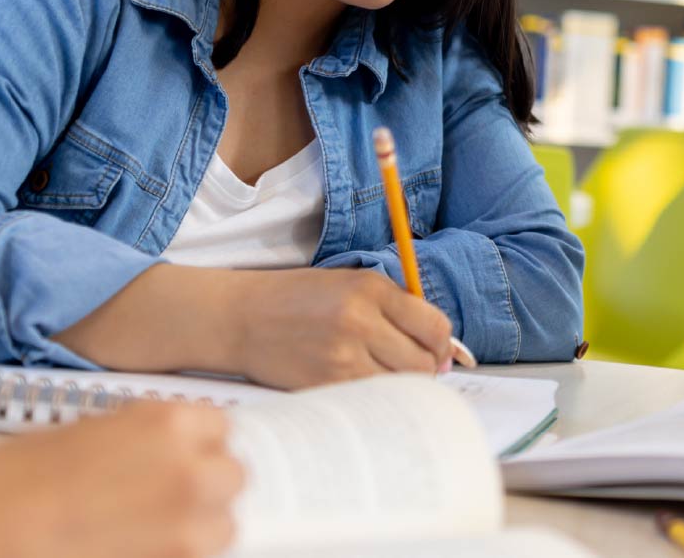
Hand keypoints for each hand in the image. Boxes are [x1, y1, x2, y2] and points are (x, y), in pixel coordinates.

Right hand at [0, 401, 242, 557]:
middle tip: (163, 497)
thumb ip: (140, 443)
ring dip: (198, 528)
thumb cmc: (12, 485)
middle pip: (232, 476)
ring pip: (225, 527)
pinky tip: (138, 550)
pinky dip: (175, 555)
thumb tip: (160, 459)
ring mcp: (188, 529)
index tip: (183, 455)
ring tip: (150, 532)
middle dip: (204, 486)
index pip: (220, 427)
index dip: (196, 444)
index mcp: (168, 424)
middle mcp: (189, 472)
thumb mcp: (87, 436)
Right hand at [226, 267, 454, 387]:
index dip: (443, 345)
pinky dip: (373, 396)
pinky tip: (360, 383)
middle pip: (423, 362)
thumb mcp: (349, 284)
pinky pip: (370, 399)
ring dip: (400, 384)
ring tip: (382, 373)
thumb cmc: (296, 299)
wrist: (240, 317)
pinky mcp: (326, 384)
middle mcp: (360, 321)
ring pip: (400, 385)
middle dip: (426, 368)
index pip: (433, 326)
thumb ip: (394, 307)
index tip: (439, 352)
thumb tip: (442, 348)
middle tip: (413, 368)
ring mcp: (342, 356)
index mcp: (370, 289)